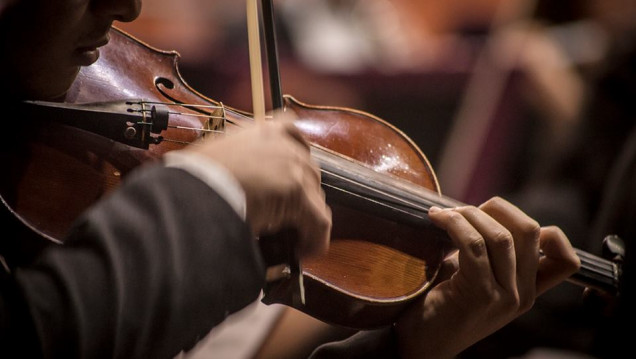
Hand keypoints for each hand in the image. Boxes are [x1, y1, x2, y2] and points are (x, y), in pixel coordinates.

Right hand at [185, 112, 330, 257]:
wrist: (190, 191)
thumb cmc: (194, 180)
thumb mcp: (217, 156)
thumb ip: (241, 162)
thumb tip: (249, 188)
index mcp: (263, 132)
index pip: (293, 133)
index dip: (296, 161)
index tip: (293, 179)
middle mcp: (283, 144)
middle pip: (309, 173)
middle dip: (301, 197)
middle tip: (286, 220)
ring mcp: (292, 166)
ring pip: (315, 198)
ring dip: (306, 218)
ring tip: (290, 239)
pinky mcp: (296, 192)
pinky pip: (319, 220)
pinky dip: (315, 239)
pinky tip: (302, 251)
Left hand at [395, 197, 579, 358]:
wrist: (419, 344)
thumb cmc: (440, 306)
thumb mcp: (474, 278)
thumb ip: (489, 254)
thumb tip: (482, 210)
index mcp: (528, 292)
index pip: (564, 259)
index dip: (545, 231)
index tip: (505, 222)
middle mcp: (523, 296)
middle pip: (530, 231)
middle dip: (496, 208)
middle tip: (464, 210)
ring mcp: (504, 297)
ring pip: (501, 236)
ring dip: (469, 214)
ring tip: (444, 215)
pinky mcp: (479, 295)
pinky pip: (473, 245)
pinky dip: (454, 224)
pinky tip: (436, 219)